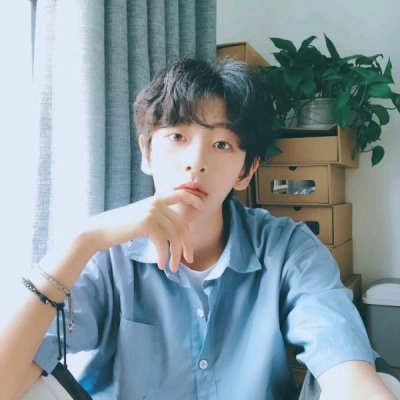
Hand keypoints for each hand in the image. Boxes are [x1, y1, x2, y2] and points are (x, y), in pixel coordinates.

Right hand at [86, 191, 203, 271]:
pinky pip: (163, 243)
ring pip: (174, 235)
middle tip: (189, 259)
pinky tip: (161, 265)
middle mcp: (155, 203)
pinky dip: (164, 256)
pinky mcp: (146, 222)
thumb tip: (173, 231)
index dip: (193, 199)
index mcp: (155, 200)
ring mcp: (151, 211)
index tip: (202, 206)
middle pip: (181, 224)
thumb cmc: (119, 228)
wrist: (98, 231)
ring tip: (174, 268)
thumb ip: (156, 218)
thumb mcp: (140, 218)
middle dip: (187, 243)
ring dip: (176, 255)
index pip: (179, 194)